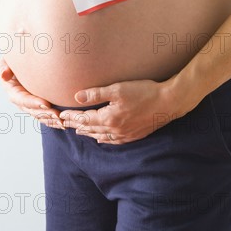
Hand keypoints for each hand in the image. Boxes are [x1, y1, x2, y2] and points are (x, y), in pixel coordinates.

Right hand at [0, 58, 64, 129]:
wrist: (24, 61)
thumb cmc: (15, 58)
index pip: (22, 99)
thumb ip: (4, 66)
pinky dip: (54, 119)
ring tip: (63, 122)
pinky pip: (46, 115)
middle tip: (58, 116)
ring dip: (51, 120)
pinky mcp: (39, 105)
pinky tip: (64, 122)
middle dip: (45, 114)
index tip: (46, 104)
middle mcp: (21, 101)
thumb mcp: (7, 60)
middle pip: (33, 110)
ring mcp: (30, 105)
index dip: (33, 103)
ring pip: (40, 115)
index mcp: (13, 91)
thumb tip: (3, 75)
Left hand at [59, 77, 188, 143]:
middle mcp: (115, 130)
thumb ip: (96, 94)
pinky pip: (114, 141)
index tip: (62, 115)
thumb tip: (77, 97)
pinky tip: (102, 138)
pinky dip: (104, 139)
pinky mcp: (134, 135)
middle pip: (91, 128)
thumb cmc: (144, 92)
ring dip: (88, 133)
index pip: (85, 118)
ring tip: (79, 131)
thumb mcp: (118, 89)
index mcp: (109, 118)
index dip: (73, 117)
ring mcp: (125, 134)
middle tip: (65, 124)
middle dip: (77, 125)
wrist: (169, 102)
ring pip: (101, 136)